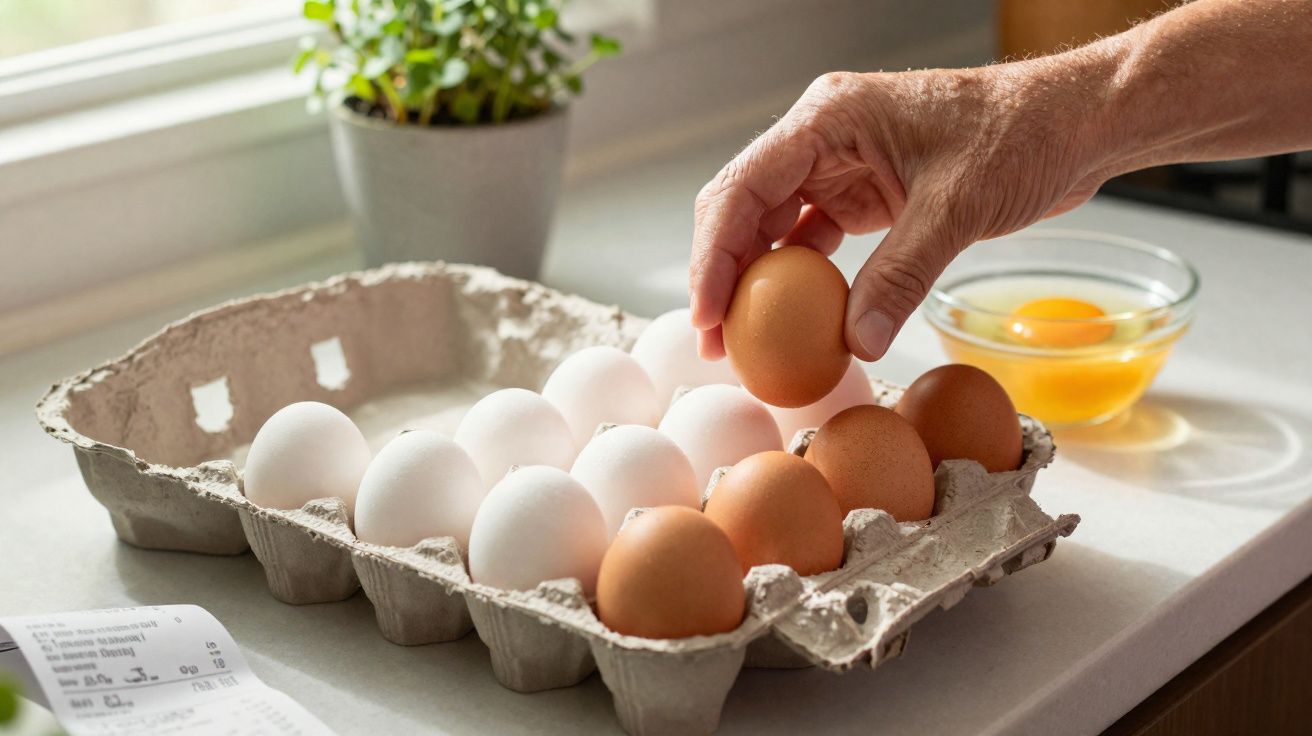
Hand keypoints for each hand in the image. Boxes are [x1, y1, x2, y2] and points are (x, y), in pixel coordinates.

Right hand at [689, 63, 1112, 361]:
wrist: (1074, 123)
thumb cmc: (1021, 134)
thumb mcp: (956, 208)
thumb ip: (900, 276)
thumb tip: (854, 342)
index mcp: (827, 118)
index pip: (742, 188)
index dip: (713, 255)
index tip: (709, 314)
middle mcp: (821, 137)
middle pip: (744, 208)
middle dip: (723, 274)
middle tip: (717, 342)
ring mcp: (840, 165)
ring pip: (772, 226)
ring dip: (756, 282)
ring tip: (745, 341)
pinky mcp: (864, 192)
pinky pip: (812, 239)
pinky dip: (800, 281)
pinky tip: (796, 320)